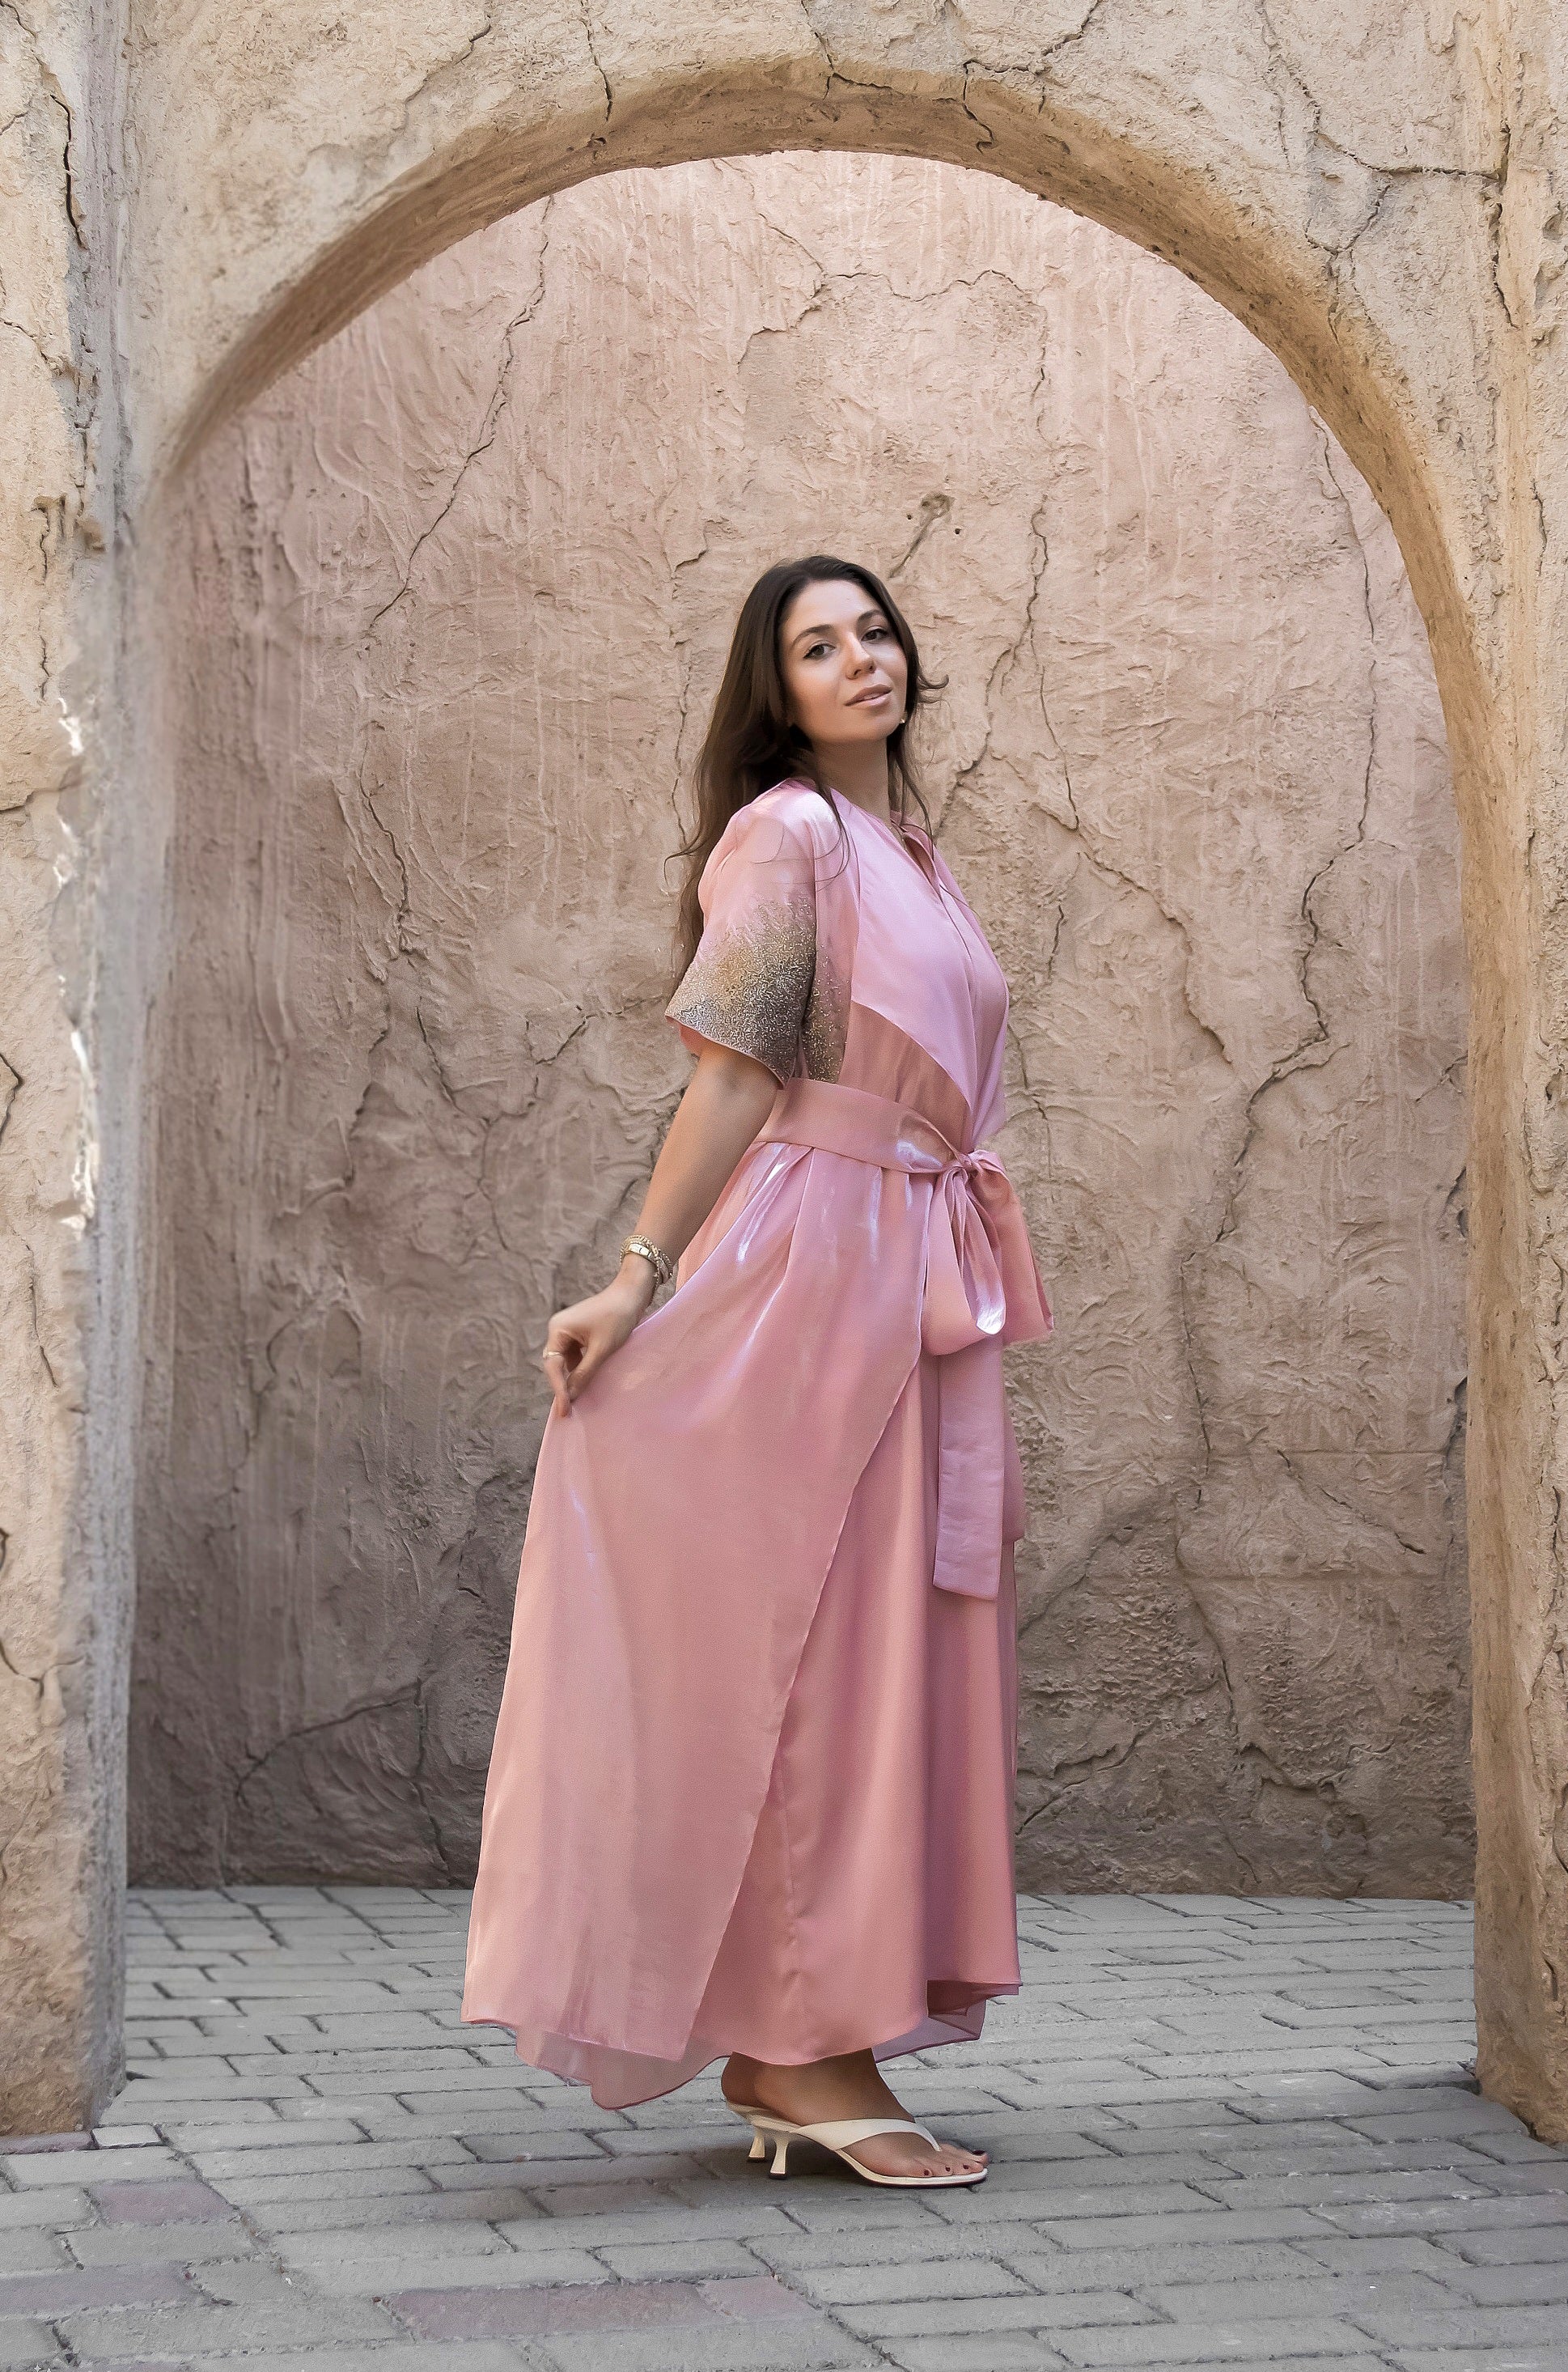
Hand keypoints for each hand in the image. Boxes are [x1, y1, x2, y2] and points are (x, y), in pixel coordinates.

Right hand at [541, 1259, 656, 1416]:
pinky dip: (580, 1369)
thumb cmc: (618, 1317)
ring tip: (577, 1401)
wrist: (632, 1294)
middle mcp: (558, 1329)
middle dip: (563, 1385)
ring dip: (572, 1378)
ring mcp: (568, 1331)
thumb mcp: (602, 1349)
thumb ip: (584, 1373)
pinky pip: (576, 1356)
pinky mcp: (580, 1333)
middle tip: (568, 1410)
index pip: (553, 1366)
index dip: (558, 1390)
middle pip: (556, 1364)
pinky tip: (586, 1383)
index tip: (564, 1410)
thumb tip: (570, 1395)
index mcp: (558, 1329)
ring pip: (566, 1362)